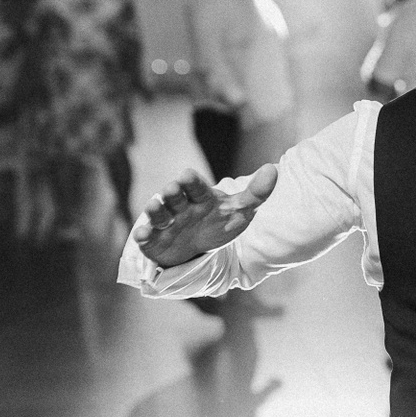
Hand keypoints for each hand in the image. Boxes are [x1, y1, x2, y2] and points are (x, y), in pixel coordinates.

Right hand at [133, 164, 277, 267]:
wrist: (199, 247)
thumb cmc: (218, 222)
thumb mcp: (239, 211)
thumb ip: (256, 193)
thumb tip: (273, 169)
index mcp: (200, 197)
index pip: (196, 187)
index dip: (192, 182)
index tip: (188, 175)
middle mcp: (180, 206)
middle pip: (175, 197)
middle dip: (173, 193)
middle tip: (173, 189)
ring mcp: (166, 223)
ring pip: (159, 214)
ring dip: (156, 210)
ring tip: (155, 206)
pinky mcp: (155, 240)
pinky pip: (147, 237)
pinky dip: (144, 235)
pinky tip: (142, 235)